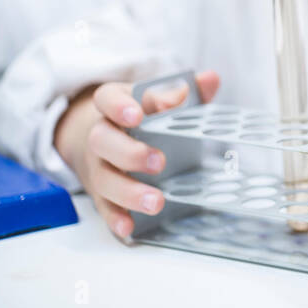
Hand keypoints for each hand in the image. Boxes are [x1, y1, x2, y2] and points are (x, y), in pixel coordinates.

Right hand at [54, 70, 219, 238]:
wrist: (101, 135)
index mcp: (114, 105)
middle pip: (102, 141)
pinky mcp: (100, 192)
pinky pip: (103, 207)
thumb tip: (210, 79)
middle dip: (129, 153)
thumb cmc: (140, 115)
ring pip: (103, 178)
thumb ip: (185, 91)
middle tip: (158, 162)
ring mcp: (98, 165)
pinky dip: (115, 218)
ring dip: (128, 192)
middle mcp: (101, 134)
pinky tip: (129, 227)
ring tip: (156, 202)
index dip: (119, 107)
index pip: (107, 99)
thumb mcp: (158, 98)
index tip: (135, 116)